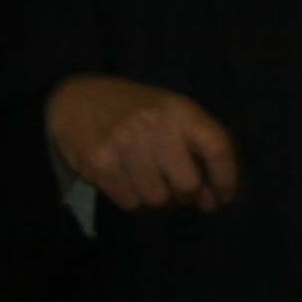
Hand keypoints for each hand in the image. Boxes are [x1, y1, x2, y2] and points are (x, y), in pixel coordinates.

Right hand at [46, 74, 242, 211]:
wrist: (75, 98)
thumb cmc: (134, 110)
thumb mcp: (171, 115)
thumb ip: (197, 151)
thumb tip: (212, 200)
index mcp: (179, 109)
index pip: (217, 148)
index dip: (226, 178)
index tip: (223, 196)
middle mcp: (154, 124)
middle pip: (187, 184)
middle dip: (186, 195)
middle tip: (177, 189)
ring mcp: (124, 143)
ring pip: (157, 199)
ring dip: (156, 199)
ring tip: (147, 180)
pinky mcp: (98, 163)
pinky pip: (129, 203)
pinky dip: (132, 199)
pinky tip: (125, 180)